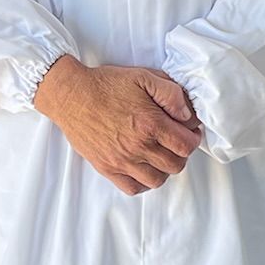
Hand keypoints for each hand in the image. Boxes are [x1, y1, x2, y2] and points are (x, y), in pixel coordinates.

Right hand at [34, 57, 201, 194]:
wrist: (71, 96)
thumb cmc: (106, 85)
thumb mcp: (144, 76)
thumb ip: (171, 93)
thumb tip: (187, 115)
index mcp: (151, 124)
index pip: (186, 145)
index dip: (193, 138)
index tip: (189, 132)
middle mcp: (138, 146)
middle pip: (175, 165)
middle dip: (181, 153)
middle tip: (175, 142)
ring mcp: (122, 161)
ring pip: (157, 180)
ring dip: (163, 169)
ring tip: (159, 155)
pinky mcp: (107, 168)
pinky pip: (133, 188)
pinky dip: (143, 182)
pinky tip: (142, 168)